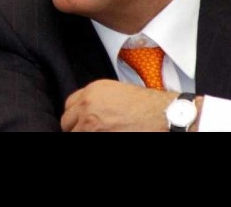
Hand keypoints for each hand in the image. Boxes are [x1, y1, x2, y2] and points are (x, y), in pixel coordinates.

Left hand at [61, 79, 181, 131]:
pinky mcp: (99, 137)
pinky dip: (91, 137)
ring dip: (84, 134)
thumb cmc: (147, 105)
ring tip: (102, 132)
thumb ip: (96, 100)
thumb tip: (85, 111)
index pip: (68, 106)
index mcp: (91, 92)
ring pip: (75, 133)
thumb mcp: (116, 92)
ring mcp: (92, 126)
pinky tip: (107, 134)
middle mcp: (88, 107)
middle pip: (67, 123)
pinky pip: (85, 139)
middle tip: (90, 130)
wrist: (164, 116)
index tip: (80, 121)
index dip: (75, 116)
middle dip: (76, 128)